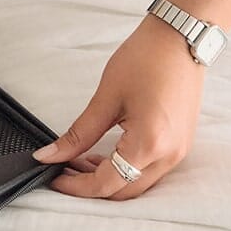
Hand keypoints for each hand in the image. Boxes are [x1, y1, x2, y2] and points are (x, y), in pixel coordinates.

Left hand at [33, 15, 205, 198]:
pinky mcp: (180, 143)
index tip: (52, 177)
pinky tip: (102, 154)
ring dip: (107, 178)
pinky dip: (124, 169)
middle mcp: (169, 156)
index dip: (76, 186)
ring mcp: (178, 151)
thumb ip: (78, 134)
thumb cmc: (146, 60)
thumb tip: (50, 154)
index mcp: (149, 144)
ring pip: (137, 183)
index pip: (106, 183)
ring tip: (78, 160)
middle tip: (61, 171)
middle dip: (90, 186)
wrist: (180, 38)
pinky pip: (149, 170)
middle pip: (124, 191)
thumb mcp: (106, 98)